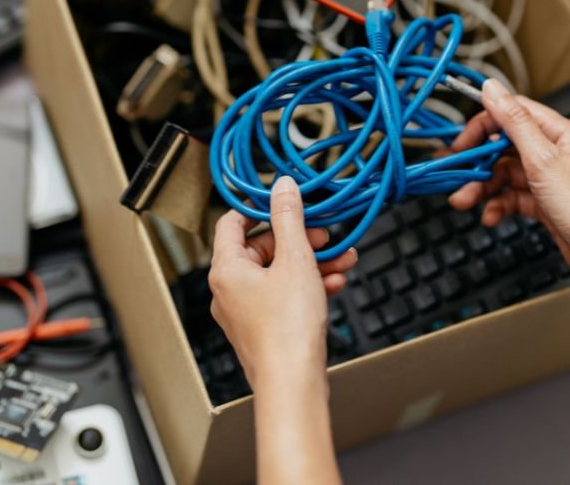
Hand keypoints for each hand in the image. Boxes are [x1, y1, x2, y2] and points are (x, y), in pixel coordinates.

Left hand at [209, 176, 357, 388]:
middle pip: (262, 248)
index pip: (233, 222)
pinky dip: (308, 285)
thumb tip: (282, 188)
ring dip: (311, 261)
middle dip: (299, 239)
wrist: (294, 382)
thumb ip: (289, 218)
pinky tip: (334, 282)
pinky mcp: (264, 328)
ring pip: (279, 273)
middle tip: (325, 234)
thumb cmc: (288, 329)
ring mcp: (246, 311)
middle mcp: (229, 289)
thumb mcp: (296, 260)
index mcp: (226, 269)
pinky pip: (284, 295)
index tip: (284, 200)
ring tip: (343, 258)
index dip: (259, 207)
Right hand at [449, 80, 569, 303]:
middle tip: (455, 174)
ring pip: (505, 175)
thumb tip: (493, 88)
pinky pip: (512, 197)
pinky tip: (491, 216)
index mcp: (561, 133)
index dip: (483, 124)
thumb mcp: (542, 159)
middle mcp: (555, 153)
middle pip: (504, 147)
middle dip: (477, 163)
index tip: (461, 141)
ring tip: (464, 201)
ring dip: (482, 188)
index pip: (513, 113)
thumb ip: (514, 122)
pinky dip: (498, 205)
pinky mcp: (545, 203)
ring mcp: (549, 179)